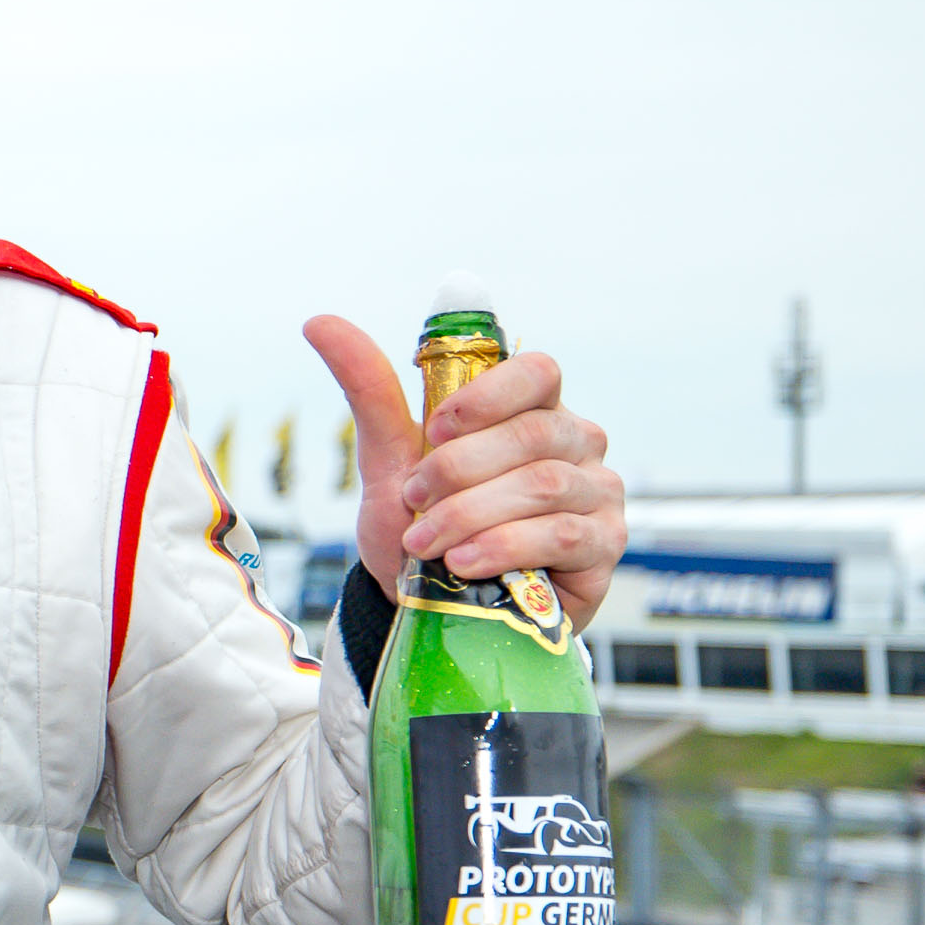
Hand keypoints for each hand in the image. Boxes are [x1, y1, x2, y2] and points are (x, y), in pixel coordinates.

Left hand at [305, 314, 623, 625]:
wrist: (426, 602)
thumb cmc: (420, 522)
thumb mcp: (391, 458)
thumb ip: (370, 390)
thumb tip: (320, 322)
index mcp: (533, 409)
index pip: (537, 373)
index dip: (487, 396)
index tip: (435, 429)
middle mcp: (576, 443)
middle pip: (533, 433)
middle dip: (460, 469)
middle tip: (414, 500)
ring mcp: (597, 492)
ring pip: (545, 485)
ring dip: (472, 514)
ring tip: (427, 543)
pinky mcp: (603, 546)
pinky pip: (562, 536)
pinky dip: (504, 548)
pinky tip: (465, 564)